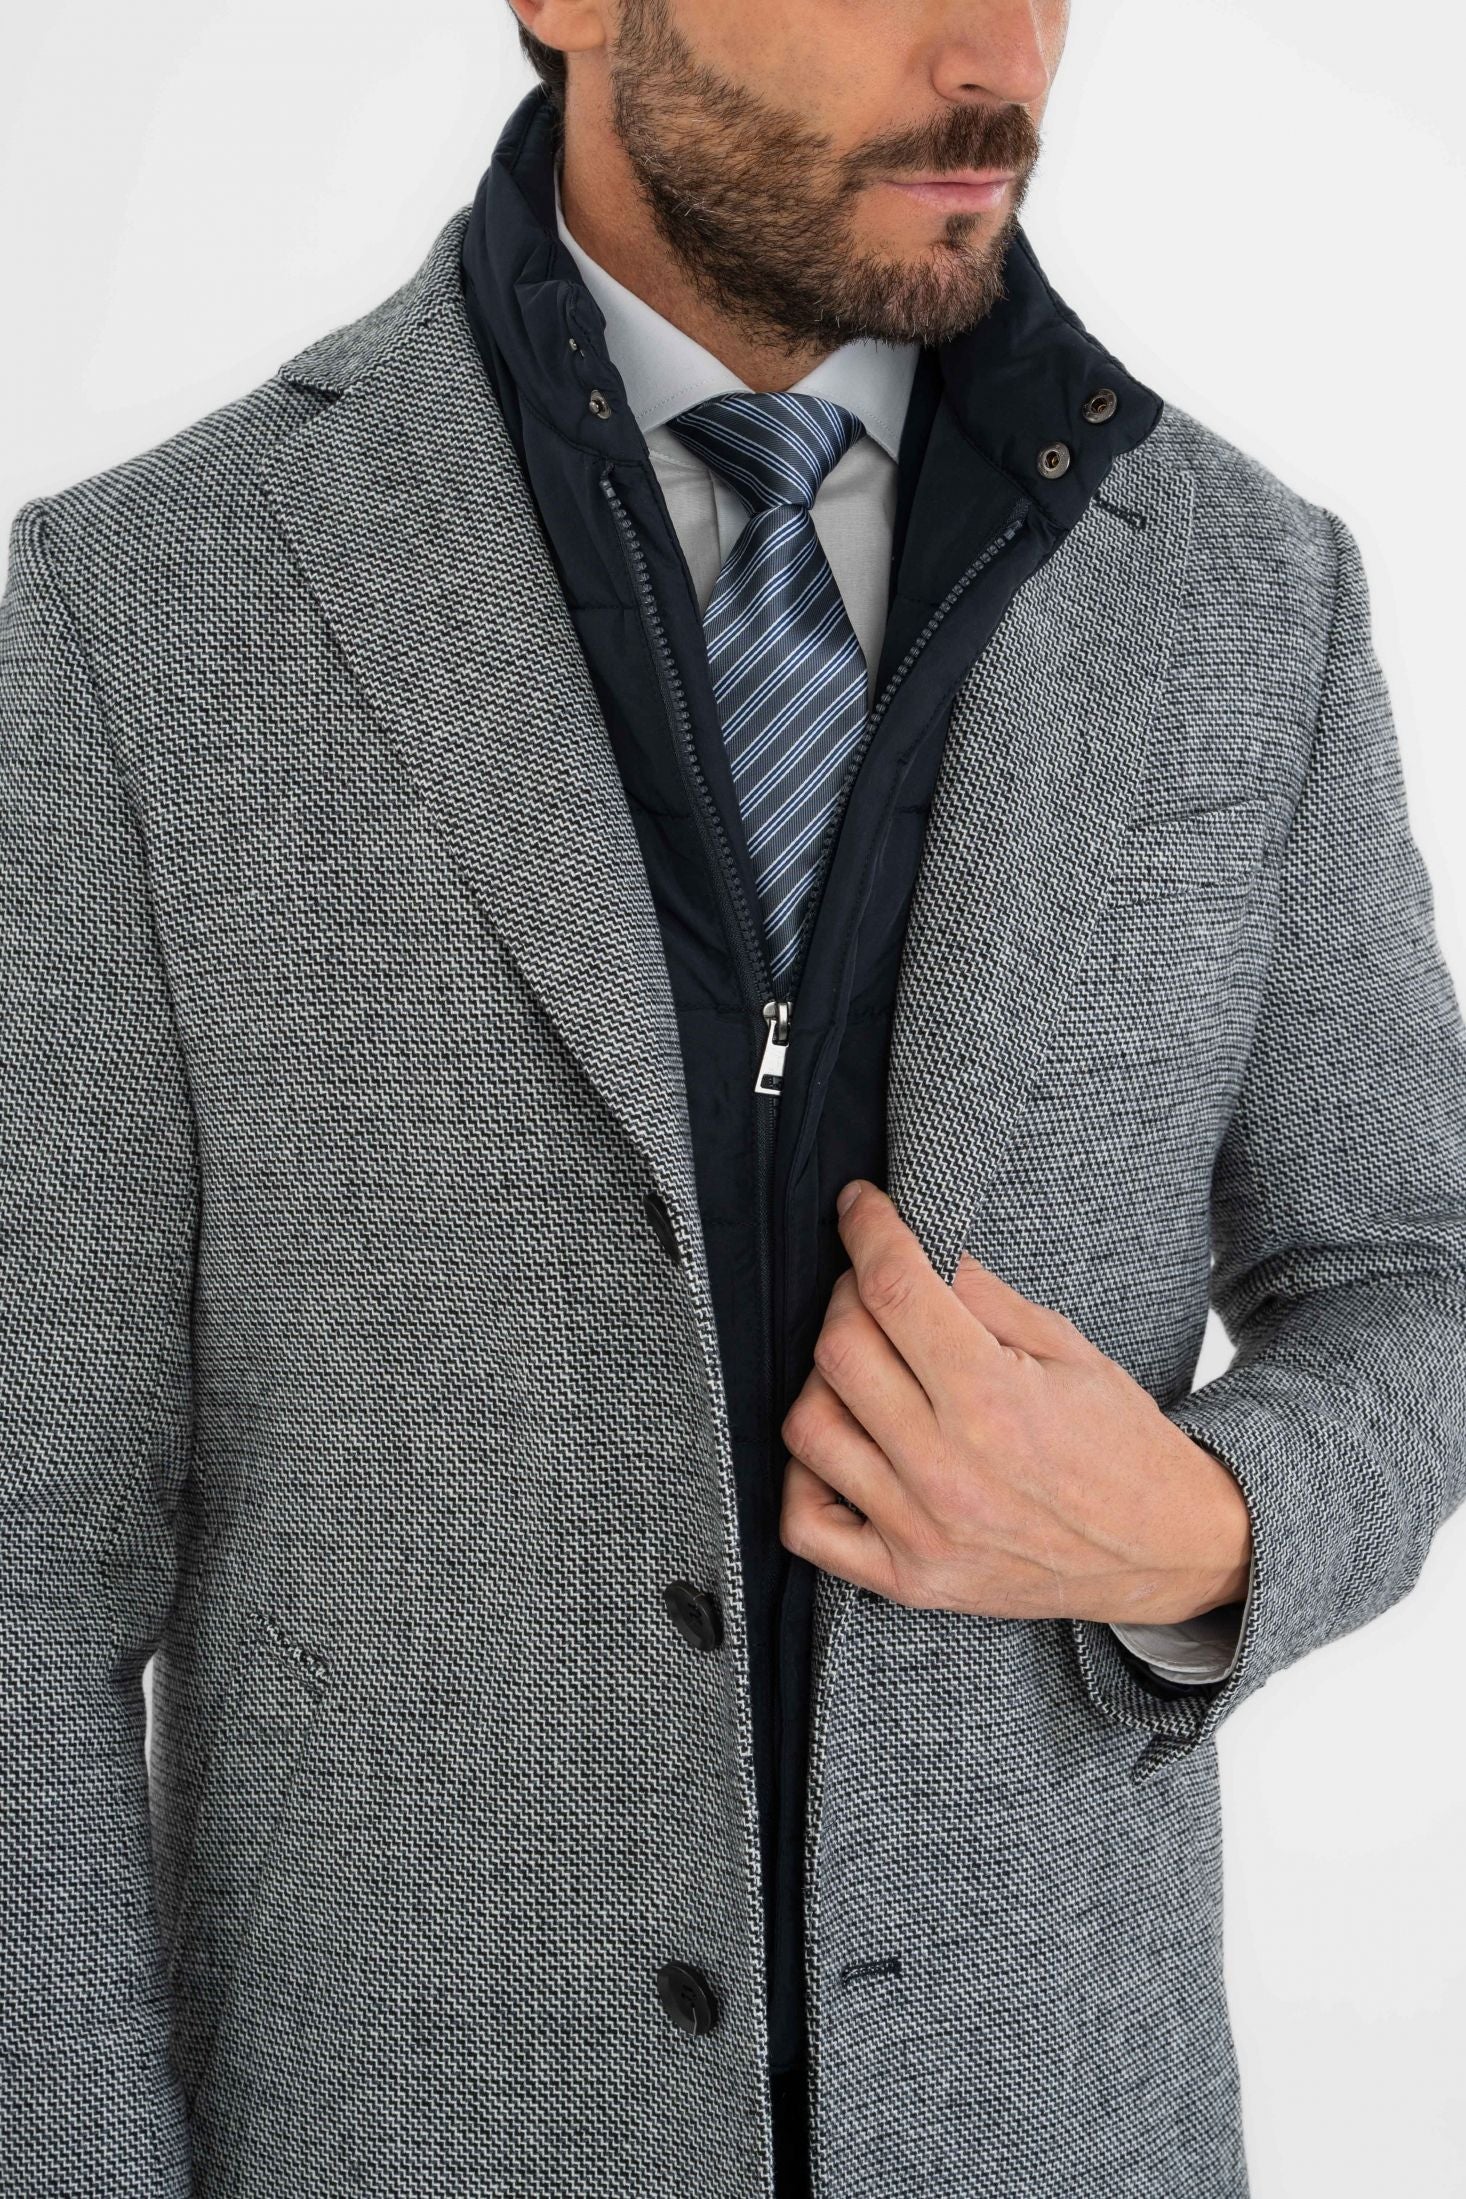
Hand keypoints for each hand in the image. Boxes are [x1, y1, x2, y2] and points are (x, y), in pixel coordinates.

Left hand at [778, 1179, 1252, 1622]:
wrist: (1165, 1546)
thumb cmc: (1118, 1441)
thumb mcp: (1065, 1347)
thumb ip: (981, 1294)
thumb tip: (911, 1243)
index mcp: (993, 1399)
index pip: (893, 1290)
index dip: (866, 1231)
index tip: (858, 1207)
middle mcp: (947, 1469)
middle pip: (838, 1350)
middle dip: (847, 1297)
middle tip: (876, 1291)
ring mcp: (921, 1531)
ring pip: (808, 1427)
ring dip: (823, 1380)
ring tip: (866, 1369)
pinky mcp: (908, 1579)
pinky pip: (805, 1525)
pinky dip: (803, 1478)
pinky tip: (843, 1445)